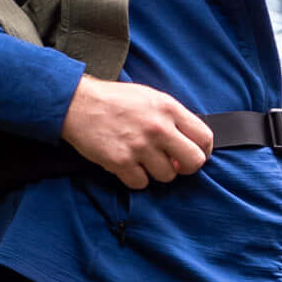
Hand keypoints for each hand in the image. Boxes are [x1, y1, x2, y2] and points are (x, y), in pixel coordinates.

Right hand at [62, 75, 211, 188]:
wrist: (76, 103)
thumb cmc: (114, 100)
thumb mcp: (151, 98)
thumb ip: (173, 118)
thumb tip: (190, 142)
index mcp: (169, 109)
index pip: (205, 137)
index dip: (204, 150)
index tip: (195, 154)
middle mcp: (158, 128)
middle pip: (194, 162)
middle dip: (186, 167)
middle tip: (174, 164)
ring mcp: (140, 146)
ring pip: (167, 175)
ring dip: (157, 172)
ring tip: (143, 158)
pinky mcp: (120, 162)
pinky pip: (141, 183)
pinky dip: (135, 178)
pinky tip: (127, 164)